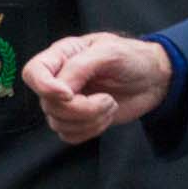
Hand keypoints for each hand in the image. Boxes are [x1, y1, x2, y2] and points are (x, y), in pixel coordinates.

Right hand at [21, 33, 172, 144]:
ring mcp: (66, 101)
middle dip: (80, 108)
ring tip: (110, 104)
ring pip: (57, 123)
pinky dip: (90, 130)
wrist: (155, 80)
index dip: (45, 88)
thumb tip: (60, 90)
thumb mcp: (111, 52)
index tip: (70, 94)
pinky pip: (69, 136)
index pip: (32, 72)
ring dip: (89, 120)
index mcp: (63, 56)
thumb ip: (80, 67)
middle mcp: (59, 79)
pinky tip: (106, 115)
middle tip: (108, 100)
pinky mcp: (76, 120)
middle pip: (47, 104)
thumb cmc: (134, 59)